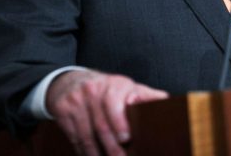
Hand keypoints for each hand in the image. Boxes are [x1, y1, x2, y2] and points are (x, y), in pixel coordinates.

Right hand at [46, 69, 168, 155]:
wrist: (71, 81)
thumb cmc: (107, 89)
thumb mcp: (127, 87)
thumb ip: (146, 96)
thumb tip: (167, 102)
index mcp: (114, 85)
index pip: (114, 102)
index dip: (119, 122)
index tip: (126, 138)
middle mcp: (93, 90)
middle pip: (101, 125)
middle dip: (112, 148)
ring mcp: (76, 101)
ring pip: (87, 135)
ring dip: (98, 154)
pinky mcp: (62, 111)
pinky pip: (74, 138)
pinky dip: (84, 152)